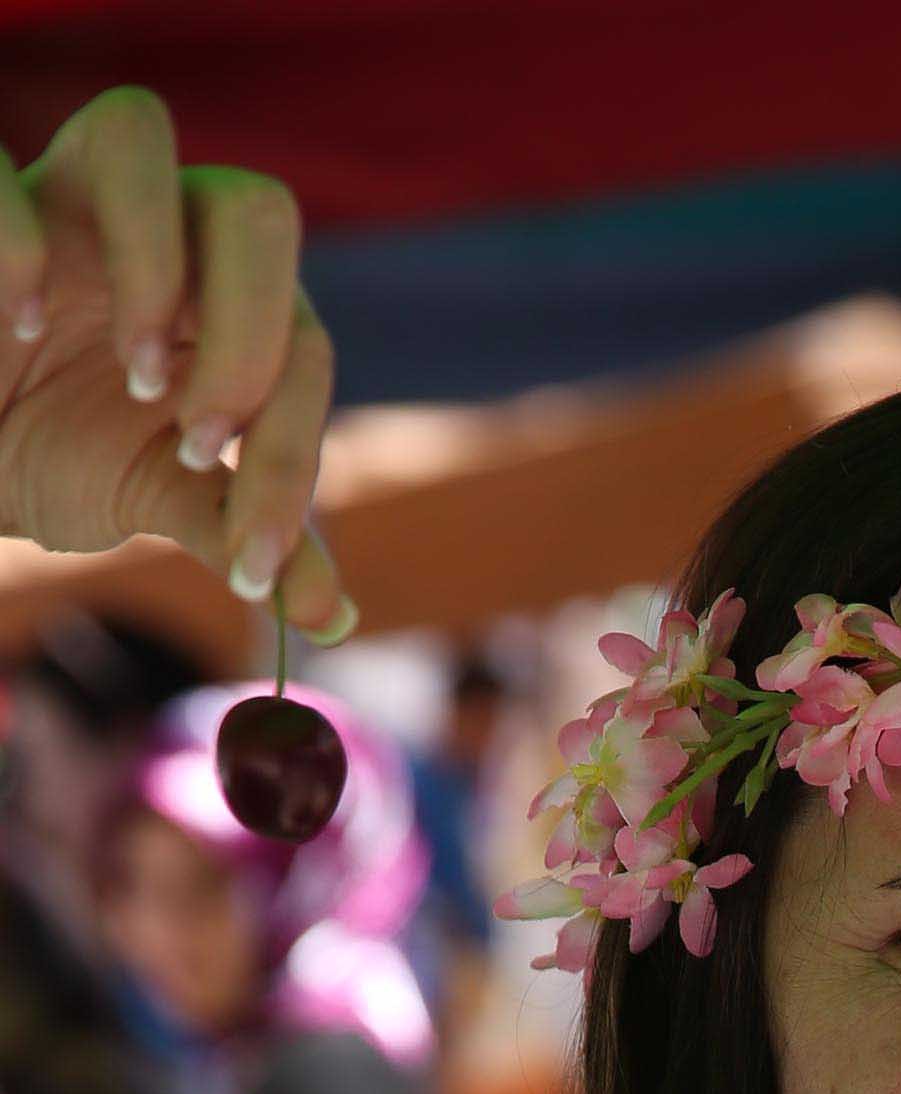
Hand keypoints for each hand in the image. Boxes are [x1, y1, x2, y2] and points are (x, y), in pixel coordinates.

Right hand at [0, 89, 344, 630]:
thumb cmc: (57, 450)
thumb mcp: (153, 500)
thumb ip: (241, 538)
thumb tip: (328, 615)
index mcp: (226, 299)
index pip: (303, 347)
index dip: (291, 459)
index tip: (248, 562)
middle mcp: (164, 227)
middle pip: (257, 212)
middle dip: (246, 341)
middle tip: (197, 441)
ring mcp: (70, 191)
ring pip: (141, 132)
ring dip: (152, 267)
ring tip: (132, 376)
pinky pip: (4, 166)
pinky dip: (22, 249)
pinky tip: (19, 331)